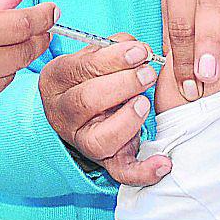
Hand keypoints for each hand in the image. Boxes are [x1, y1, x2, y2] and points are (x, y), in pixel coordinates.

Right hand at [39, 33, 169, 184]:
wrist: (79, 110)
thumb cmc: (92, 76)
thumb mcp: (94, 55)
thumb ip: (115, 47)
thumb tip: (141, 50)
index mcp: (55, 81)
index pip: (78, 68)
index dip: (112, 59)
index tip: (140, 51)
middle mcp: (62, 114)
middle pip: (86, 101)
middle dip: (122, 85)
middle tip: (148, 73)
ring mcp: (82, 141)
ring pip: (99, 140)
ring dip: (127, 121)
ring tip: (145, 102)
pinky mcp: (105, 162)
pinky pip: (121, 173)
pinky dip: (144, 171)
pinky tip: (163, 162)